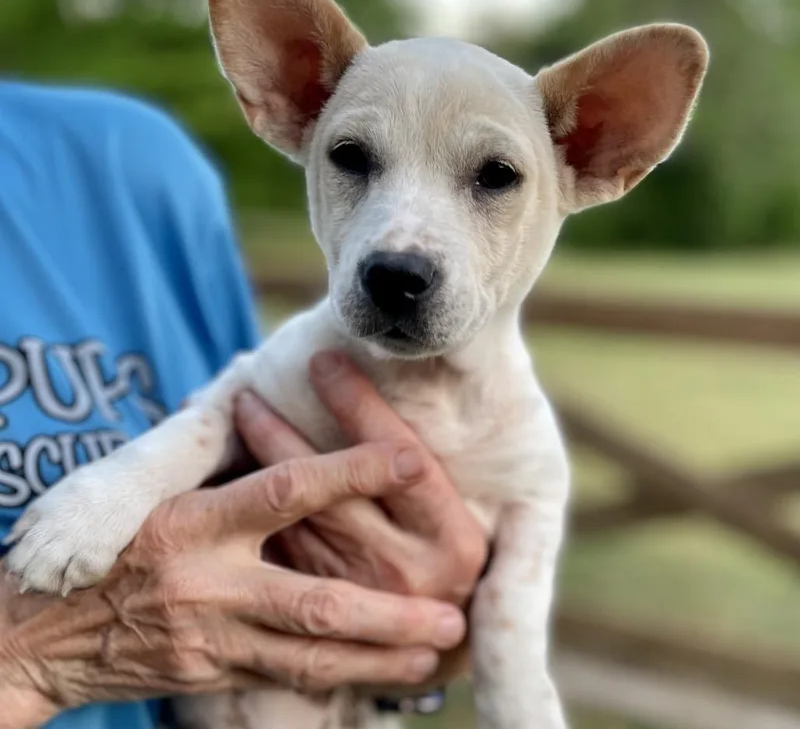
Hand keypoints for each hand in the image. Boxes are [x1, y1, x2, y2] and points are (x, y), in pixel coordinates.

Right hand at [0, 443, 465, 726]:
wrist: (46, 626)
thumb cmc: (116, 539)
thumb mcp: (167, 492)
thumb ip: (233, 471)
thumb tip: (290, 421)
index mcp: (195, 520)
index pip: (286, 488)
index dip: (350, 469)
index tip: (410, 456)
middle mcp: (207, 582)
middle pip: (313, 599)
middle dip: (388, 614)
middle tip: (450, 615)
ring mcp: (210, 636)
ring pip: (309, 654)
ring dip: (378, 658)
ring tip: (435, 655)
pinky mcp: (209, 673)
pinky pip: (284, 676)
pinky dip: (338, 675)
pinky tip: (381, 676)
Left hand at [234, 350, 488, 681]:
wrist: (440, 653)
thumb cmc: (451, 564)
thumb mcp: (460, 521)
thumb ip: (428, 477)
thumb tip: (375, 401)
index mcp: (456, 540)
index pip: (401, 457)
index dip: (360, 406)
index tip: (324, 362)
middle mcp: (410, 571)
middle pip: (334, 489)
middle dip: (285, 434)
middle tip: (250, 392)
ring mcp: (362, 600)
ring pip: (297, 521)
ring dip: (260, 467)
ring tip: (233, 422)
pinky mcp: (326, 624)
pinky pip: (281, 557)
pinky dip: (255, 515)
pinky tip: (227, 478)